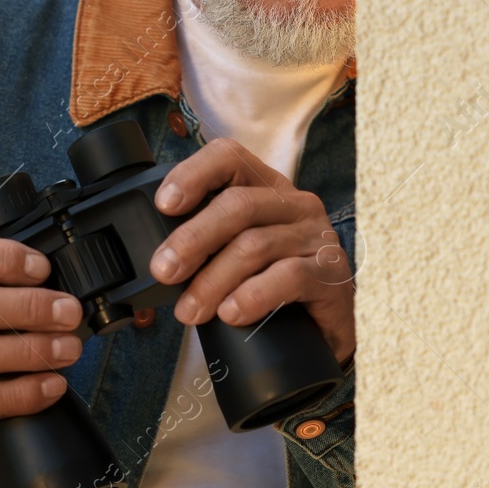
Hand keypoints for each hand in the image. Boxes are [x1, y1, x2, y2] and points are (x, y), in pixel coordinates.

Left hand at [149, 137, 354, 365]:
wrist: (320, 329)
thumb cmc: (268, 283)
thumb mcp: (234, 252)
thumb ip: (204, 242)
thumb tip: (157, 256)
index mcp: (265, 187)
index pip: (229, 158)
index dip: (193, 174)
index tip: (164, 204)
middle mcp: (294, 203)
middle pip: (238, 204)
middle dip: (192, 238)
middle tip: (163, 271)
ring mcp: (316, 236)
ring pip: (256, 245)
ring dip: (213, 280)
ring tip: (189, 311)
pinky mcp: (332, 273)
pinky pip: (289, 276)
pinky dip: (253, 296)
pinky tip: (231, 313)